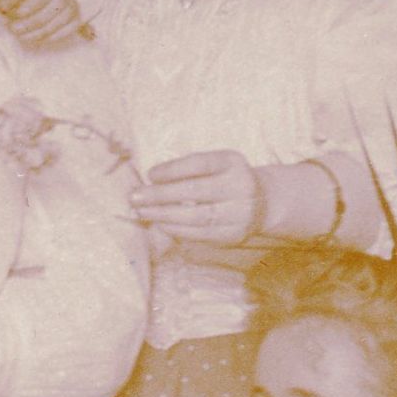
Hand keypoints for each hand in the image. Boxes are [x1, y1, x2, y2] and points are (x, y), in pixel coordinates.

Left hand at [0, 0, 84, 47]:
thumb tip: (7, 6)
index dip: (34, 3)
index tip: (16, 14)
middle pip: (60, 0)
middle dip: (35, 20)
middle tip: (14, 29)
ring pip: (66, 14)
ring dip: (42, 30)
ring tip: (20, 35)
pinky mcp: (73, 11)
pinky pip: (72, 24)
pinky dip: (55, 34)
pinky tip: (35, 37)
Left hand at [128, 149, 264, 245]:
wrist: (261, 203)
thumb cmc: (224, 180)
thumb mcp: (214, 165)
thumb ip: (187, 169)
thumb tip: (148, 181)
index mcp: (232, 162)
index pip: (199, 163)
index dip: (172, 169)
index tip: (149, 174)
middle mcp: (240, 186)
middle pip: (195, 191)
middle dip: (160, 195)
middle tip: (135, 197)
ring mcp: (240, 212)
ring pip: (196, 216)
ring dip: (164, 215)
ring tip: (142, 212)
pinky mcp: (234, 234)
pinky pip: (200, 234)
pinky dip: (176, 229)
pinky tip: (160, 224)